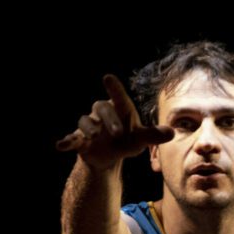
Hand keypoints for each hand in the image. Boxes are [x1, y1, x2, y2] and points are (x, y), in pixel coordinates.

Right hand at [55, 74, 173, 169]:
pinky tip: (61, 145)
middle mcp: (102, 113)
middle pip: (102, 108)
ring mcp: (89, 125)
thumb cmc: (127, 140)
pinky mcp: (79, 139)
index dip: (114, 88)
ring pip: (85, 121)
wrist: (109, 155)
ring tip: (93, 137)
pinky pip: (71, 137)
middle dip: (109, 119)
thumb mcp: (140, 140)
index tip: (108, 78)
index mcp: (119, 109)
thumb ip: (153, 135)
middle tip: (117, 133)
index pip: (118, 98)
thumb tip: (172, 132)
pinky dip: (66, 141)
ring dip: (88, 128)